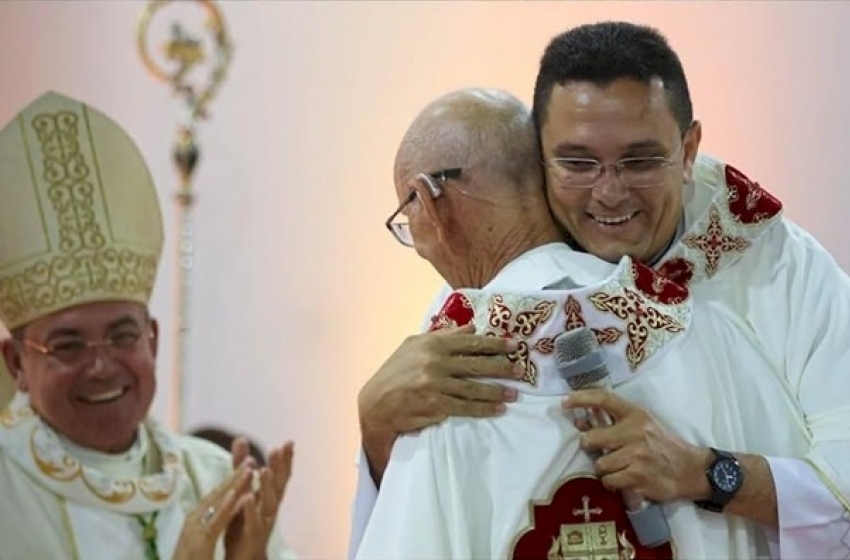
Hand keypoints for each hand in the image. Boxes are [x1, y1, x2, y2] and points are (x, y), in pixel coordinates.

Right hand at [173, 464, 253, 559]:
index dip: (231, 480)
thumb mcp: (200, 538)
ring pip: (218, 502)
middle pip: (218, 494)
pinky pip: (216, 522)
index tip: (247, 465)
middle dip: (235, 476)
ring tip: (249, 468)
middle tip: (251, 458)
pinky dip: (227, 507)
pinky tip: (238, 495)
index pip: (216, 495)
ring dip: (234, 484)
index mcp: (196, 519)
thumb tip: (220, 508)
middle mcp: (194, 520)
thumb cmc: (189, 559)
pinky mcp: (200, 542)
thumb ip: (209, 522)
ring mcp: (195, 530)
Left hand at [225, 439, 294, 559]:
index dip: (285, 460)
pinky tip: (248, 497)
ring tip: (264, 469)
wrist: (243, 556)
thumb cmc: (244, 521)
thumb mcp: (242, 489)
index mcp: (268, 496)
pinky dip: (251, 510)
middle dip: (280, 467)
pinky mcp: (253, 535)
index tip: (289, 442)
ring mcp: (264, 522)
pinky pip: (253, 521)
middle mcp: (271, 507)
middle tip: (279, 449)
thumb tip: (241, 438)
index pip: (280, 475)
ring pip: (269, 502)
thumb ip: (241, 466)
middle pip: (279, 485)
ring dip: (268, 486)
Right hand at [358, 325, 520, 480]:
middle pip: (476, 364)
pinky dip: (484, 409)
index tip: (513, 345)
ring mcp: (435, 385)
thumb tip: (471, 327)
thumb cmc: (395, 372)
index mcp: (431, 344)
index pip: (469, 342)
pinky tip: (497, 410)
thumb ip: (443, 336)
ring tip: (514, 393)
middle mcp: (435, 362)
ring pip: (474, 388)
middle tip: (520, 369)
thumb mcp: (414, 346)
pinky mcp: (435, 405)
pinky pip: (466, 407)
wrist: (376, 404)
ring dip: (497, 391)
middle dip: (501, 367)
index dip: (494, 344)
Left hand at [564, 389, 709, 502]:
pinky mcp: (638, 476)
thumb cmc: (662, 445)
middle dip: (591, 447)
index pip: (604, 399)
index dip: (581, 398)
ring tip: (620, 467)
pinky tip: (625, 480)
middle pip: (591, 439)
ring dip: (605, 469)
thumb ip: (613, 422)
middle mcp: (635, 431)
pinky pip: (609, 481)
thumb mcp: (642, 425)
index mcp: (636, 414)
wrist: (690, 469)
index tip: (565, 402)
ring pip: (599, 464)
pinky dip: (613, 483)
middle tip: (603, 450)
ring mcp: (636, 455)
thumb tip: (579, 421)